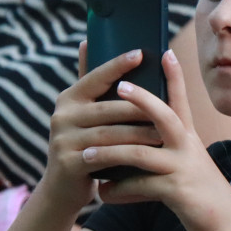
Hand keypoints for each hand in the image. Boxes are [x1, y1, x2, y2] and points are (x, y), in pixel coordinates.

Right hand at [36, 43, 161, 213]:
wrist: (62, 189)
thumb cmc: (85, 145)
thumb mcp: (84, 114)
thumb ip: (91, 84)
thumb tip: (88, 41)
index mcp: (68, 99)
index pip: (96, 77)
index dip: (118, 64)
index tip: (142, 53)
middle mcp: (61, 115)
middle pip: (109, 108)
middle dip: (141, 109)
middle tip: (169, 108)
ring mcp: (63, 139)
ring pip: (110, 133)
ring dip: (140, 134)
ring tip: (165, 134)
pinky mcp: (69, 163)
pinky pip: (105, 157)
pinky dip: (128, 156)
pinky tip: (147, 157)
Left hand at [81, 48, 230, 230]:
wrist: (223, 223)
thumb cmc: (197, 191)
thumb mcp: (185, 163)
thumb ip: (162, 149)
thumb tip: (133, 136)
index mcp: (187, 137)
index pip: (180, 101)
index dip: (175, 76)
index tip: (166, 52)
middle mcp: (187, 147)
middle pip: (164, 115)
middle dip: (141, 99)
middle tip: (120, 86)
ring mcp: (182, 168)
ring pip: (141, 153)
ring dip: (110, 153)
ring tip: (85, 156)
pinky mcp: (177, 191)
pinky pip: (140, 187)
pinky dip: (118, 191)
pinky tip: (103, 194)